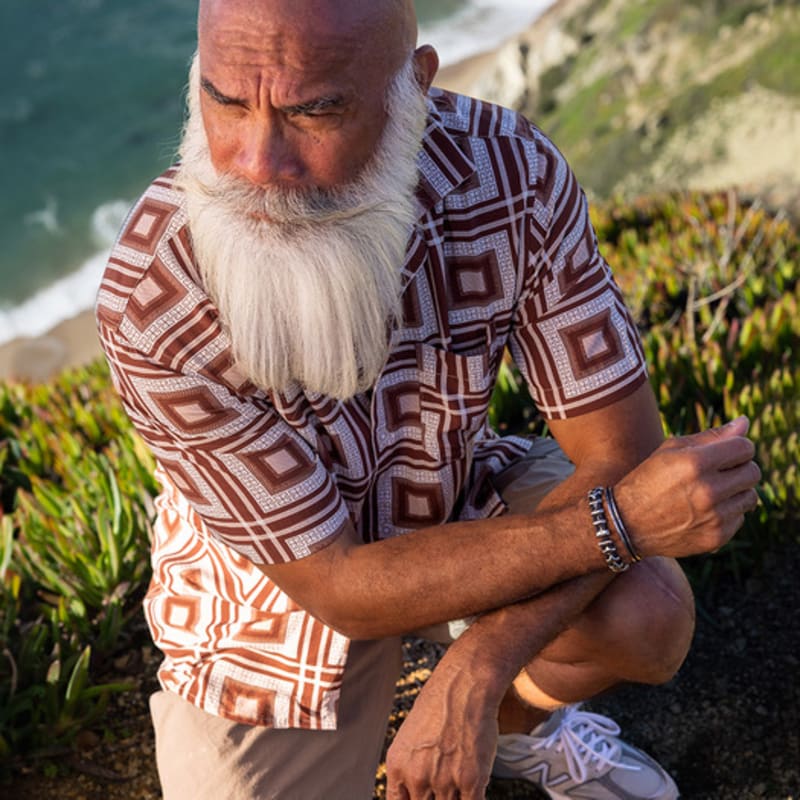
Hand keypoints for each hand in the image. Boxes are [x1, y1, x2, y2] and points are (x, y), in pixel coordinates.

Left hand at [386, 661, 500, 799]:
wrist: (464, 685)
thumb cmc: (440, 704)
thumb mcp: (411, 737)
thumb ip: (410, 768)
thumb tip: (416, 791)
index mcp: (397, 766)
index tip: (421, 798)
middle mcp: (417, 777)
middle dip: (434, 799)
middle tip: (441, 787)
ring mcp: (443, 781)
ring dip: (453, 798)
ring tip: (457, 779)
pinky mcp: (470, 780)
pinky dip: (471, 798)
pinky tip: (473, 788)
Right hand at [616, 416, 760, 558]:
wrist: (626, 523)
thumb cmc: (648, 479)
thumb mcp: (670, 450)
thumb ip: (711, 436)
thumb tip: (745, 422)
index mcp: (695, 463)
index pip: (744, 447)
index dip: (737, 447)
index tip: (725, 453)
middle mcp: (707, 490)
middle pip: (753, 472)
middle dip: (739, 468)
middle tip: (718, 473)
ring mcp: (714, 517)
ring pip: (750, 496)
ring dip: (736, 492)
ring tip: (711, 492)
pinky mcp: (716, 537)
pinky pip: (740, 518)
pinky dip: (727, 513)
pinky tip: (705, 512)